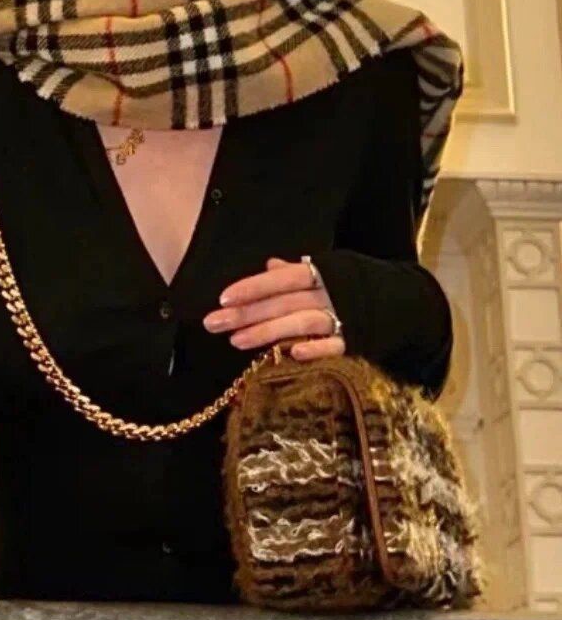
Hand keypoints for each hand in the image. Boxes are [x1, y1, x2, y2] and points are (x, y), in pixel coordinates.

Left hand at [202, 255, 344, 359]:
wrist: (407, 302)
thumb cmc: (356, 285)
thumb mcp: (328, 271)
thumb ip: (296, 272)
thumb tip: (269, 265)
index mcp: (321, 273)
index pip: (281, 278)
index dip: (253, 286)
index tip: (223, 297)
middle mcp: (329, 292)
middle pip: (283, 302)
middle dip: (246, 313)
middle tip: (213, 323)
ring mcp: (344, 316)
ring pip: (301, 322)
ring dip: (267, 332)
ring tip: (235, 341)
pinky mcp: (357, 340)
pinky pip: (335, 345)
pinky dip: (316, 348)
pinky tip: (292, 354)